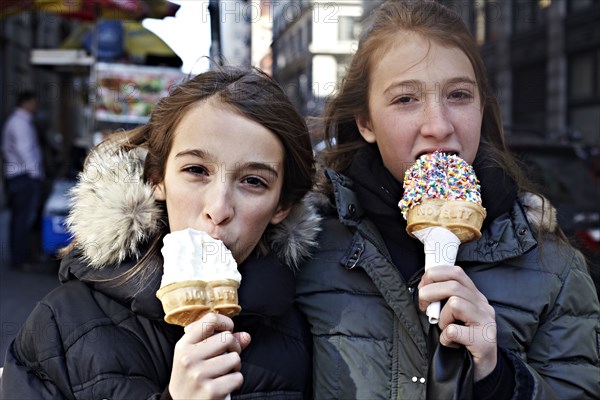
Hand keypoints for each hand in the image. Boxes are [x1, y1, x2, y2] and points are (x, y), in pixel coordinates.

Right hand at [169, 313, 251, 398]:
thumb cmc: (192, 376)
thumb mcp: (196, 355)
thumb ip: (219, 341)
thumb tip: (246, 336)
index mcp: (184, 345)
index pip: (210, 320)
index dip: (226, 323)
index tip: (228, 331)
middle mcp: (189, 359)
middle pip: (227, 338)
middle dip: (234, 347)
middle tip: (227, 356)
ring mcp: (199, 375)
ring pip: (235, 358)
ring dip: (235, 366)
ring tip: (224, 371)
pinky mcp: (211, 391)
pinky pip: (238, 377)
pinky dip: (235, 381)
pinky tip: (224, 384)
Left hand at [418, 265, 496, 380]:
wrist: (482, 368)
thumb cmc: (463, 339)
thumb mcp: (456, 314)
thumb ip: (445, 298)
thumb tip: (423, 288)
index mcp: (475, 295)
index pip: (456, 272)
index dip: (434, 275)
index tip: (422, 287)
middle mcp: (483, 305)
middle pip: (453, 285)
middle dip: (430, 293)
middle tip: (423, 307)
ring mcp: (486, 322)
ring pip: (455, 304)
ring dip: (441, 318)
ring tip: (445, 329)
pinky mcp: (483, 340)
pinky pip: (453, 330)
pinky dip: (445, 337)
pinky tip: (451, 343)